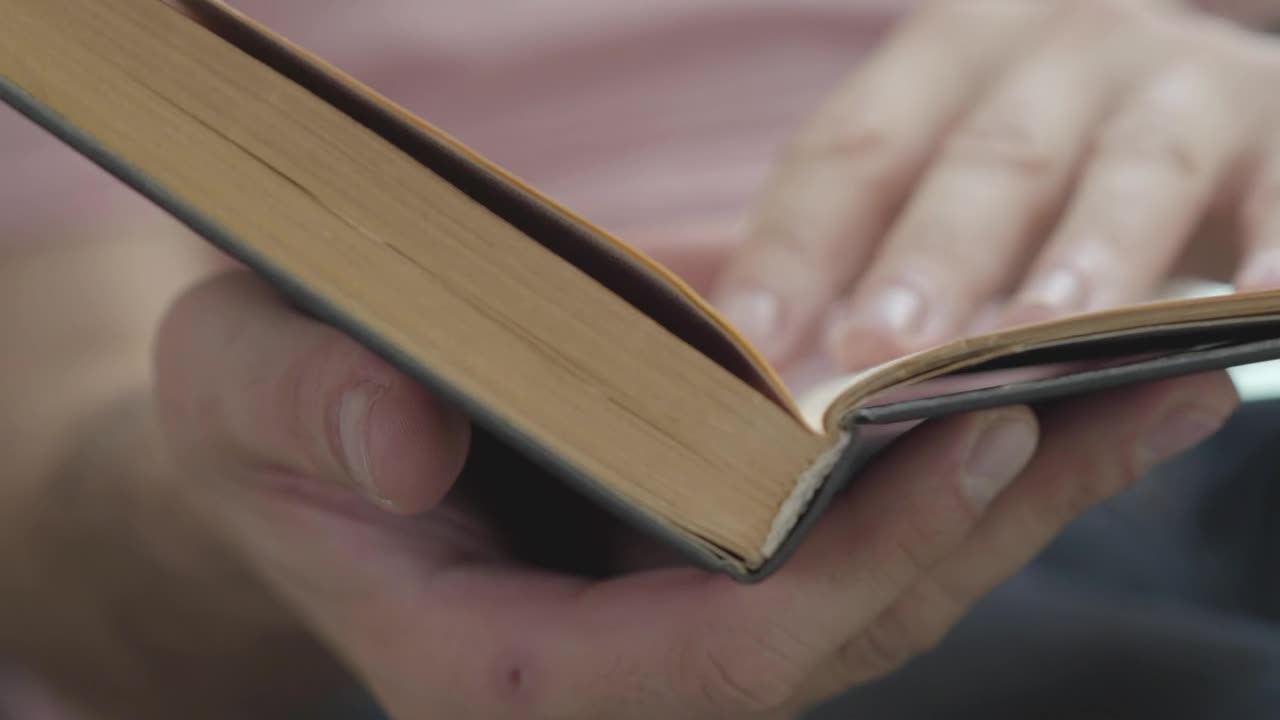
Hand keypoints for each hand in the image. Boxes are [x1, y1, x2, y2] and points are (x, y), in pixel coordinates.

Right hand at [124, 237, 1235, 718]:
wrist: (281, 438)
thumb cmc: (253, 421)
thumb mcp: (237, 390)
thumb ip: (304, 414)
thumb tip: (410, 444)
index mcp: (501, 666)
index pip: (715, 660)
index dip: (852, 569)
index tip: (975, 443)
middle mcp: (614, 663)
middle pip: (843, 630)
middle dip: (992, 525)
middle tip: (1134, 392)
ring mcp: (667, 613)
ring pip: (879, 591)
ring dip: (1019, 496)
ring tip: (1146, 382)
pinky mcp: (699, 552)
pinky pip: (856, 534)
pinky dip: (955, 467)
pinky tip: (1045, 386)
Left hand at [712, 0, 1279, 370]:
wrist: (1199, 85)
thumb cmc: (1038, 154)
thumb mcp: (946, 159)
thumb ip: (864, 236)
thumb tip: (758, 357)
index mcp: (943, 57)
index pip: (851, 151)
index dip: (796, 248)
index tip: (751, 344)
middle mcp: (1057, 50)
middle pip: (983, 161)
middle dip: (932, 257)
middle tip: (878, 347)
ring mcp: (1175, 83)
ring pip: (1127, 173)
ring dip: (1088, 257)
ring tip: (1050, 332)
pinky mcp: (1278, 125)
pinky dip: (1276, 245)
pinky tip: (1261, 307)